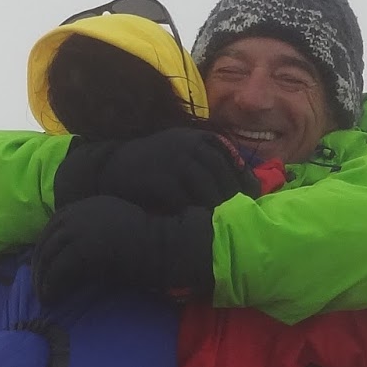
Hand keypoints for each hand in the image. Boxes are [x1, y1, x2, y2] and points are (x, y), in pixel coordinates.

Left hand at [31, 197, 213, 303]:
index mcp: (86, 206)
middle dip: (40, 265)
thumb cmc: (147, 243)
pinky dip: (52, 285)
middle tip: (39, 287)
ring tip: (45, 297)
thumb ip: (94, 236)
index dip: (45, 247)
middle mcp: (78, 214)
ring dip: (43, 278)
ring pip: (49, 255)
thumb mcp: (114, 231)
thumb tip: (77, 258)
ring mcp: (79, 230)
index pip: (54, 225)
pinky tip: (52, 298)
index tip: (43, 267)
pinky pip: (58, 270)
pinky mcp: (82, 249)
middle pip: (47, 240)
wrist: (163, 246)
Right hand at [56, 129, 257, 213]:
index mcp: (199, 138)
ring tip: (223, 228)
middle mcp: (191, 147)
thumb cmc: (154, 165)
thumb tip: (246, 182)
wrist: (114, 167)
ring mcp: (176, 162)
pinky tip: (200, 228)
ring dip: (218, 212)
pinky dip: (197, 216)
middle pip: (224, 178)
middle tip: (240, 221)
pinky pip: (188, 203)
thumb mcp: (183, 151)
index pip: (233, 161)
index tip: (253, 201)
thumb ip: (209, 162)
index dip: (245, 183)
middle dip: (234, 201)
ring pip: (209, 191)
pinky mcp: (163, 181)